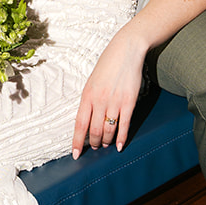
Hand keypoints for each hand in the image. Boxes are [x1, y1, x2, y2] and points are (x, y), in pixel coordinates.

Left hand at [71, 27, 146, 156]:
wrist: (126, 50)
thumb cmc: (108, 65)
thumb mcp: (92, 81)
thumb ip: (89, 100)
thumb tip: (86, 119)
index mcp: (87, 95)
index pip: (80, 124)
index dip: (77, 141)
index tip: (76, 154)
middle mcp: (99, 100)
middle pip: (94, 130)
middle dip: (94, 143)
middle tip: (95, 147)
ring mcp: (115, 101)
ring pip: (108, 130)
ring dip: (106, 141)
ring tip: (105, 144)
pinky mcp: (129, 101)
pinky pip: (124, 125)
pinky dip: (121, 138)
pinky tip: (119, 145)